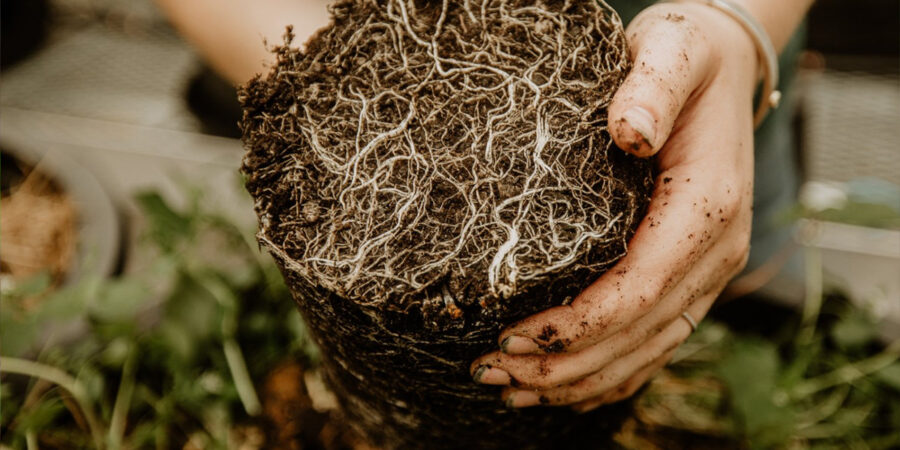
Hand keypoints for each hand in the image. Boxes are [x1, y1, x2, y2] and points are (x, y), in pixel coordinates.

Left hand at [471, 3, 757, 411]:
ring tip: (510, 389)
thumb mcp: (672, 50)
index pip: (640, 289)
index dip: (576, 326)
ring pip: (645, 352)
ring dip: (578, 380)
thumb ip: (652, 87)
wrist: (724, 69)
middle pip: (637, 335)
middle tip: (490, 372)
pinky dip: (608, 375)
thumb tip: (628, 131)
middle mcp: (715, 253)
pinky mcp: (690, 278)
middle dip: (562, 364)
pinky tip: (563, 388)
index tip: (510, 335)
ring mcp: (707, 272)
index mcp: (708, 208)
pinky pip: (655, 344)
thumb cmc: (689, 59)